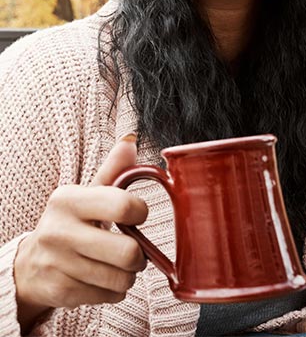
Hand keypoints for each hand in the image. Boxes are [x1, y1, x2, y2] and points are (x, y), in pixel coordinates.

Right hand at [14, 135, 147, 331]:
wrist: (31, 263)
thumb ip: (113, 169)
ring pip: (122, 279)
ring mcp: (58, 265)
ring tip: (116, 263)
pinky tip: (101, 278)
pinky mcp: (61, 293)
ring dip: (128, 274)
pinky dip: (114, 290)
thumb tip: (131, 140)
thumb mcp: (87, 192)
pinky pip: (110, 297)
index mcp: (68, 199)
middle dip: (138, 254)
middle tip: (131, 248)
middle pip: (128, 252)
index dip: (140, 212)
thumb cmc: (70, 221)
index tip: (136, 216)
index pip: (124, 206)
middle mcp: (59, 232)